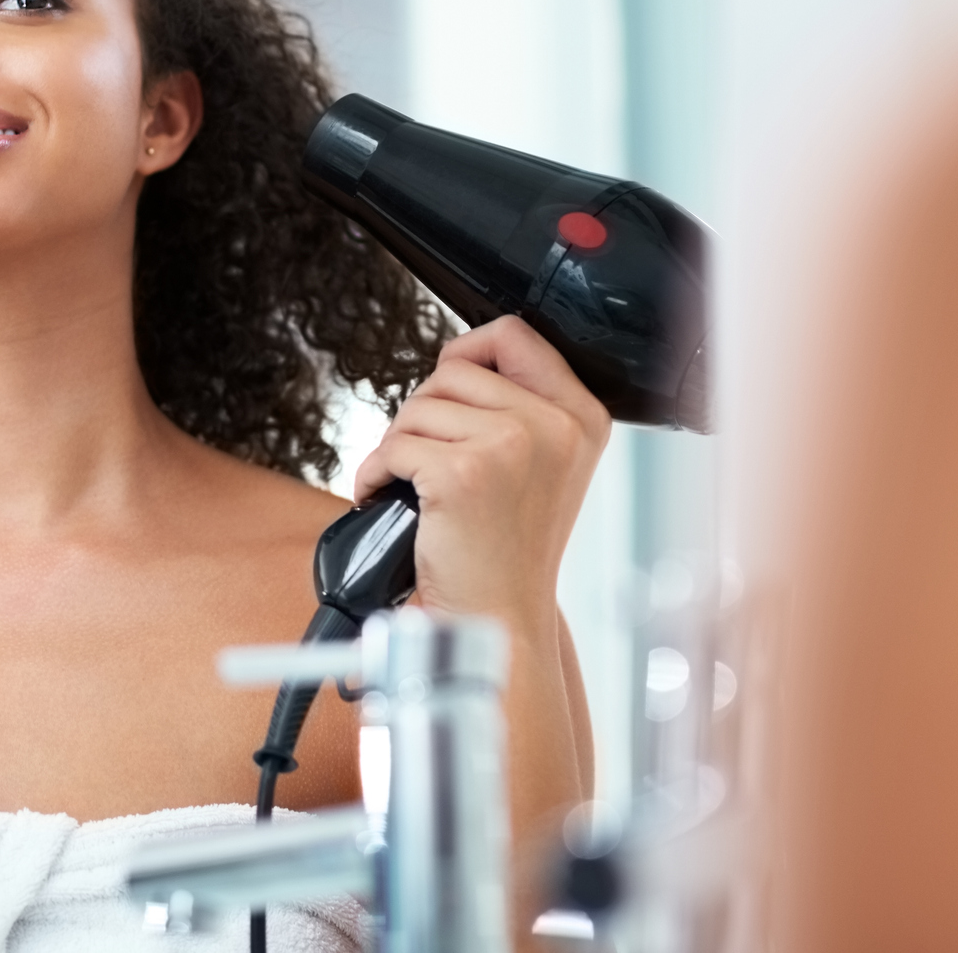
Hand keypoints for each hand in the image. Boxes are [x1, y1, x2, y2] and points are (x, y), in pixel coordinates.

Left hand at [352, 316, 611, 636]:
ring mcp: (512, 445)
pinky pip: (392, 447)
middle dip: (426, 414)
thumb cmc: (510, 552)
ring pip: (417, 407)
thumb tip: (459, 360)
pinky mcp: (463, 473)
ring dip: (400, 447)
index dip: (468, 354)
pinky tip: (391, 500)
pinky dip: (375, 474)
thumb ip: (520, 406)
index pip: (514, 335)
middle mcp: (555, 425)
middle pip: (453, 370)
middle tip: (431, 461)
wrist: (500, 622)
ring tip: (418, 487)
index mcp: (581, 416)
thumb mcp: (544, 466)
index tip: (451, 390)